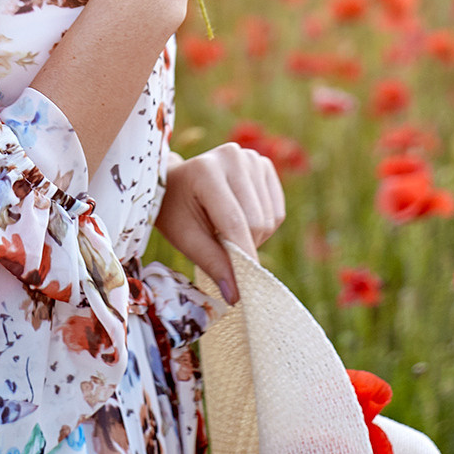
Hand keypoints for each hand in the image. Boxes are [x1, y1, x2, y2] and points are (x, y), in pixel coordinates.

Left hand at [154, 144, 284, 304]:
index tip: (243, 290)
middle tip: (220, 247)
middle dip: (243, 247)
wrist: (177, 183)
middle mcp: (233, 157)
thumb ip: (212, 263)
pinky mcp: (265, 165)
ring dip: (253, 237)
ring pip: (270, 219)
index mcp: (207, 170)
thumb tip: (237, 297)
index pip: (234, 222)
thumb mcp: (185, 238)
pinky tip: (241, 218)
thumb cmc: (176, 211)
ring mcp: (251, 158)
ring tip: (225, 230)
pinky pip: (277, 211)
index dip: (241, 257)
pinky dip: (263, 225)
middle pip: (256, 222)